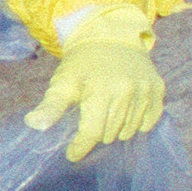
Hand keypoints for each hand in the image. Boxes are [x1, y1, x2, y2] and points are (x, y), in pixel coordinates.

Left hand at [25, 38, 166, 162]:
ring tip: (106, 113)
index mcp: (101, 90)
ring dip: (115, 129)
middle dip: (96, 133)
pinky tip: (124, 110)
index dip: (79, 147)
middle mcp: (127, 91)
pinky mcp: (158, 89)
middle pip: (109, 135)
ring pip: (128, 131)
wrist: (111, 37)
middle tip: (89, 118)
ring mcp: (146, 90)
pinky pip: (147, 122)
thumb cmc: (82, 65)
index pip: (92, 133)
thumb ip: (50, 106)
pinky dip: (135, 123)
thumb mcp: (62, 83)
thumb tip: (33, 125)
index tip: (72, 152)